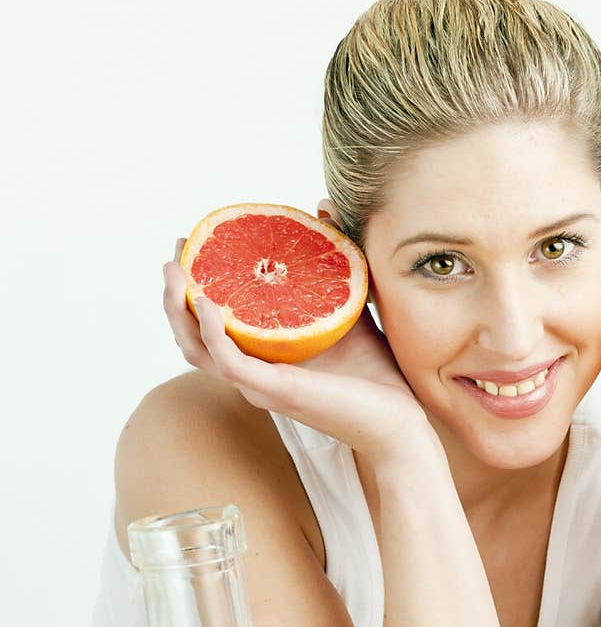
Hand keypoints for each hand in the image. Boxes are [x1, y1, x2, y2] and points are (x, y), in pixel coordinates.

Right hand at [161, 237, 433, 467]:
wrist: (399, 419)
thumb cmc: (376, 373)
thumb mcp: (349, 302)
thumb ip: (332, 259)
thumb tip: (321, 207)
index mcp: (263, 358)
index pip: (211, 327)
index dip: (192, 290)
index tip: (191, 249)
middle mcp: (253, 373)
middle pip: (191, 337)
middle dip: (174, 295)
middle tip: (174, 255)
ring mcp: (260, 384)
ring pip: (197, 350)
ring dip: (179, 309)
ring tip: (176, 270)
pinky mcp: (274, 391)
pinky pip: (229, 361)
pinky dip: (213, 332)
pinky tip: (209, 302)